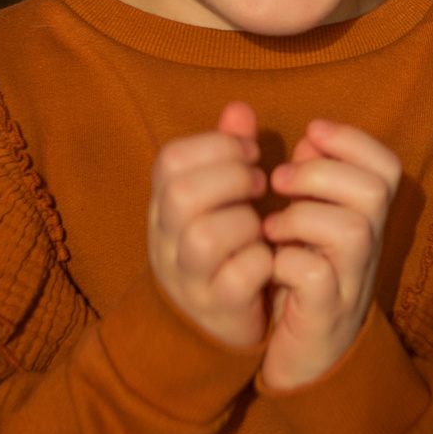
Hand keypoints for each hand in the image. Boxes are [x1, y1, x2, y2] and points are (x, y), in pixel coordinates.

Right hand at [147, 102, 275, 349]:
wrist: (205, 325)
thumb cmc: (220, 247)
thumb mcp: (216, 197)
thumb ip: (225, 153)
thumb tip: (239, 108)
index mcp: (163, 205)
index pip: (171, 159)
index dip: (216, 146)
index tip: (250, 154)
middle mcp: (165, 240)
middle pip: (182, 194)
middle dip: (231, 178)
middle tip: (259, 184)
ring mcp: (187, 277)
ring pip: (206, 237)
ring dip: (245, 222)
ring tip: (262, 225)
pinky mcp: (217, 308)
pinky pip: (236, 278)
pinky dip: (261, 262)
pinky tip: (269, 257)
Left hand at [257, 120, 400, 391]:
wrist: (304, 357)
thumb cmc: (303, 280)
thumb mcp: (312, 222)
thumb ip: (312, 177)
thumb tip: (310, 138)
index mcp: (365, 218)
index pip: (386, 166)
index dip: (353, 140)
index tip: (310, 134)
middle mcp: (369, 247)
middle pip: (375, 190)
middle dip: (321, 173)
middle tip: (280, 181)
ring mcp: (351, 281)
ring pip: (353, 230)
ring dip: (302, 216)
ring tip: (271, 226)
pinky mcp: (325, 314)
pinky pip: (318, 277)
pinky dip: (288, 261)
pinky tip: (270, 262)